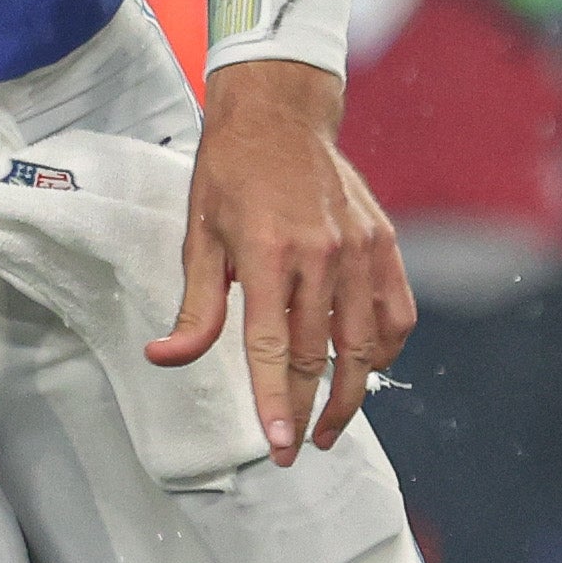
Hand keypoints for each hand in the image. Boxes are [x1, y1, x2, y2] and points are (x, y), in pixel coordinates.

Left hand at [150, 60, 413, 464]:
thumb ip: (194, 308)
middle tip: (296, 448)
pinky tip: (363, 371)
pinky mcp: (383, 243)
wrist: (280, 115)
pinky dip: (383, 350)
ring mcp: (360, 248)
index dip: (276, 402)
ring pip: (364, 344)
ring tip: (329, 426)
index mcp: (267, 252)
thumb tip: (165, 358)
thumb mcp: (199, 236)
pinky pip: (396, 314)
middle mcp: (321, 253)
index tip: (280, 445)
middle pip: (319, 355)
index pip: (273, 347)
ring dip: (349, 394)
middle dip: (307, 411)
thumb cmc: (231, 174)